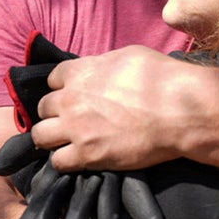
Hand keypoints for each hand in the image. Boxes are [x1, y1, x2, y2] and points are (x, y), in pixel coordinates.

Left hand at [33, 45, 192, 171]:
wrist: (178, 110)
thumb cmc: (160, 78)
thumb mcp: (127, 56)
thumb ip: (102, 65)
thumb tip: (98, 72)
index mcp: (79, 72)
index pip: (52, 79)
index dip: (62, 87)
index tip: (73, 95)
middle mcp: (70, 99)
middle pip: (43, 107)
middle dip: (54, 113)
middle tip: (70, 120)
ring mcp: (76, 129)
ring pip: (40, 135)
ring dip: (51, 138)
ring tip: (66, 142)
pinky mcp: (87, 155)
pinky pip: (57, 162)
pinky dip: (64, 161)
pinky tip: (77, 159)